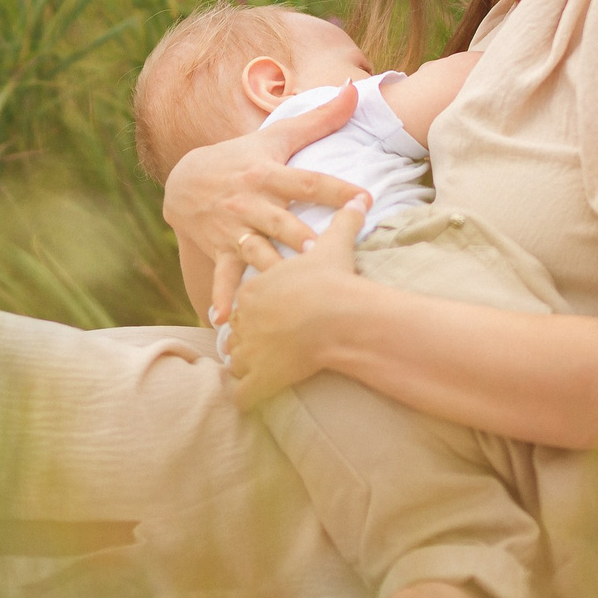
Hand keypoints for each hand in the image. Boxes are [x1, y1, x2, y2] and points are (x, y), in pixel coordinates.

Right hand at [159, 81, 368, 323]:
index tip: (366, 198)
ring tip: (285, 286)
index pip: (306, 181)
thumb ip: (319, 118)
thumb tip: (358, 89)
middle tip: (321, 248)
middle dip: (297, 234)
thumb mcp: (275, 136)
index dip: (335, 189)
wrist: (184, 181)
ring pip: (253, 250)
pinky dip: (222, 297)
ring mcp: (232, 228)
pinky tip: (226, 320)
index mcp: (267, 174)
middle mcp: (249, 202)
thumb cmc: (241, 158)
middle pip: (278, 220)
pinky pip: (221, 275)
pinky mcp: (218, 249)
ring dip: (267, 268)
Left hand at [222, 200, 368, 408]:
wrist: (338, 316)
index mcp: (257, 286)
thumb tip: (362, 198)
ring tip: (253, 370)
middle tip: (255, 339)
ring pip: (236, 358)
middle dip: (245, 332)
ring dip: (244, 364)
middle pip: (237, 326)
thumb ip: (344, 220)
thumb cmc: (333, 280)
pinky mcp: (258, 377)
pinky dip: (245, 397)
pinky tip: (250, 399)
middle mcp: (245, 317)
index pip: (244, 292)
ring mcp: (249, 348)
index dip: (254, 298)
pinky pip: (242, 393)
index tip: (261, 305)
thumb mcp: (335, 244)